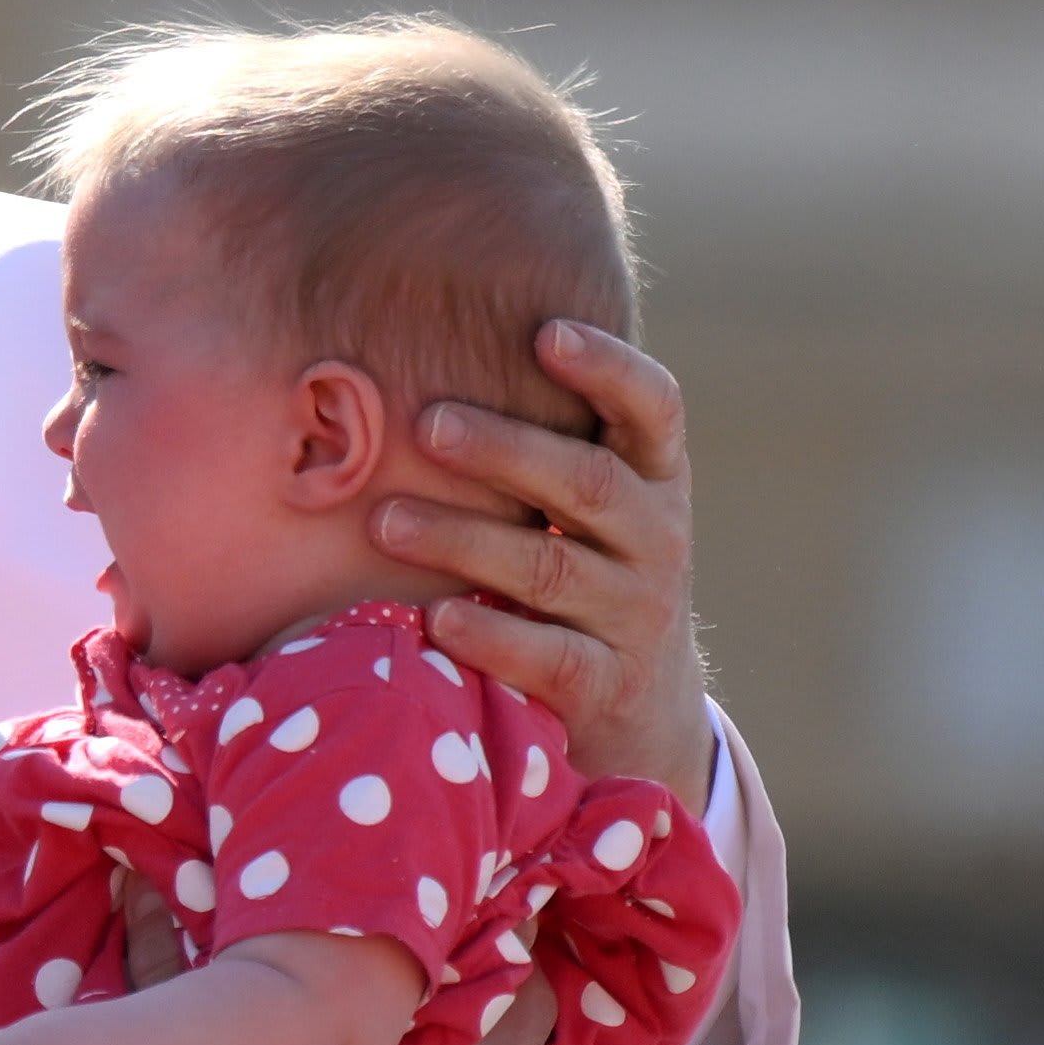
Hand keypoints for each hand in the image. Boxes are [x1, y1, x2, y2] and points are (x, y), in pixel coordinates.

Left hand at [384, 321, 718, 813]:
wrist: (642, 713)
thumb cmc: (588, 582)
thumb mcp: (594, 515)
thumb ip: (547, 453)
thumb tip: (430, 367)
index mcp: (656, 483)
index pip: (654, 410)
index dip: (609, 368)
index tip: (547, 331)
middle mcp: (658, 541)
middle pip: (589, 483)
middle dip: (507, 451)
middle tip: (427, 424)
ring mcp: (635, 616)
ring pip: (552, 569)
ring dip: (464, 541)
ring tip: (385, 521)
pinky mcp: (603, 686)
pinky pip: (550, 657)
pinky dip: (491, 636)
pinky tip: (435, 618)